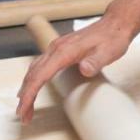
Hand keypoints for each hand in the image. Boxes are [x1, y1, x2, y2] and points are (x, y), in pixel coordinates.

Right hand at [16, 15, 134, 123]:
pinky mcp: (60, 49)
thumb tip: (85, 69)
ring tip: (26, 107)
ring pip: (35, 70)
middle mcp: (56, 48)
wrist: (115, 24)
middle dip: (26, 96)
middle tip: (23, 116)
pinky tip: (33, 86)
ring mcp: (57, 48)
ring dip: (28, 88)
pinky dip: (34, 78)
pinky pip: (41, 65)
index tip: (24, 109)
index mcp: (64, 51)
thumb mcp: (108, 52)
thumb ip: (95, 61)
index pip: (40, 75)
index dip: (30, 94)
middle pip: (33, 74)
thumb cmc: (112, 39)